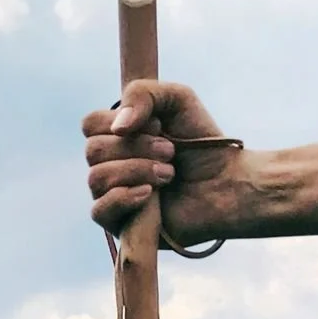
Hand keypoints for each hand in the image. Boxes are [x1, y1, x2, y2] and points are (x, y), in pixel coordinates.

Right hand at [82, 79, 234, 246]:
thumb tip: (117, 128)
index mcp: (118, 137)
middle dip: (135, 148)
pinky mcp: (123, 225)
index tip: (157, 126)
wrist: (227, 183)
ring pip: (97, 179)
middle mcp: (111, 165)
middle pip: (94, 151)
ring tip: (170, 173)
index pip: (90, 124)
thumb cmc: (202, 142)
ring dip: (136, 170)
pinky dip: (123, 198)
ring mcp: (114, 196)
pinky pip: (99, 211)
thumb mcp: (178, 99)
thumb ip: (143, 93)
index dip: (117, 122)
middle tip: (171, 152)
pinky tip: (149, 194)